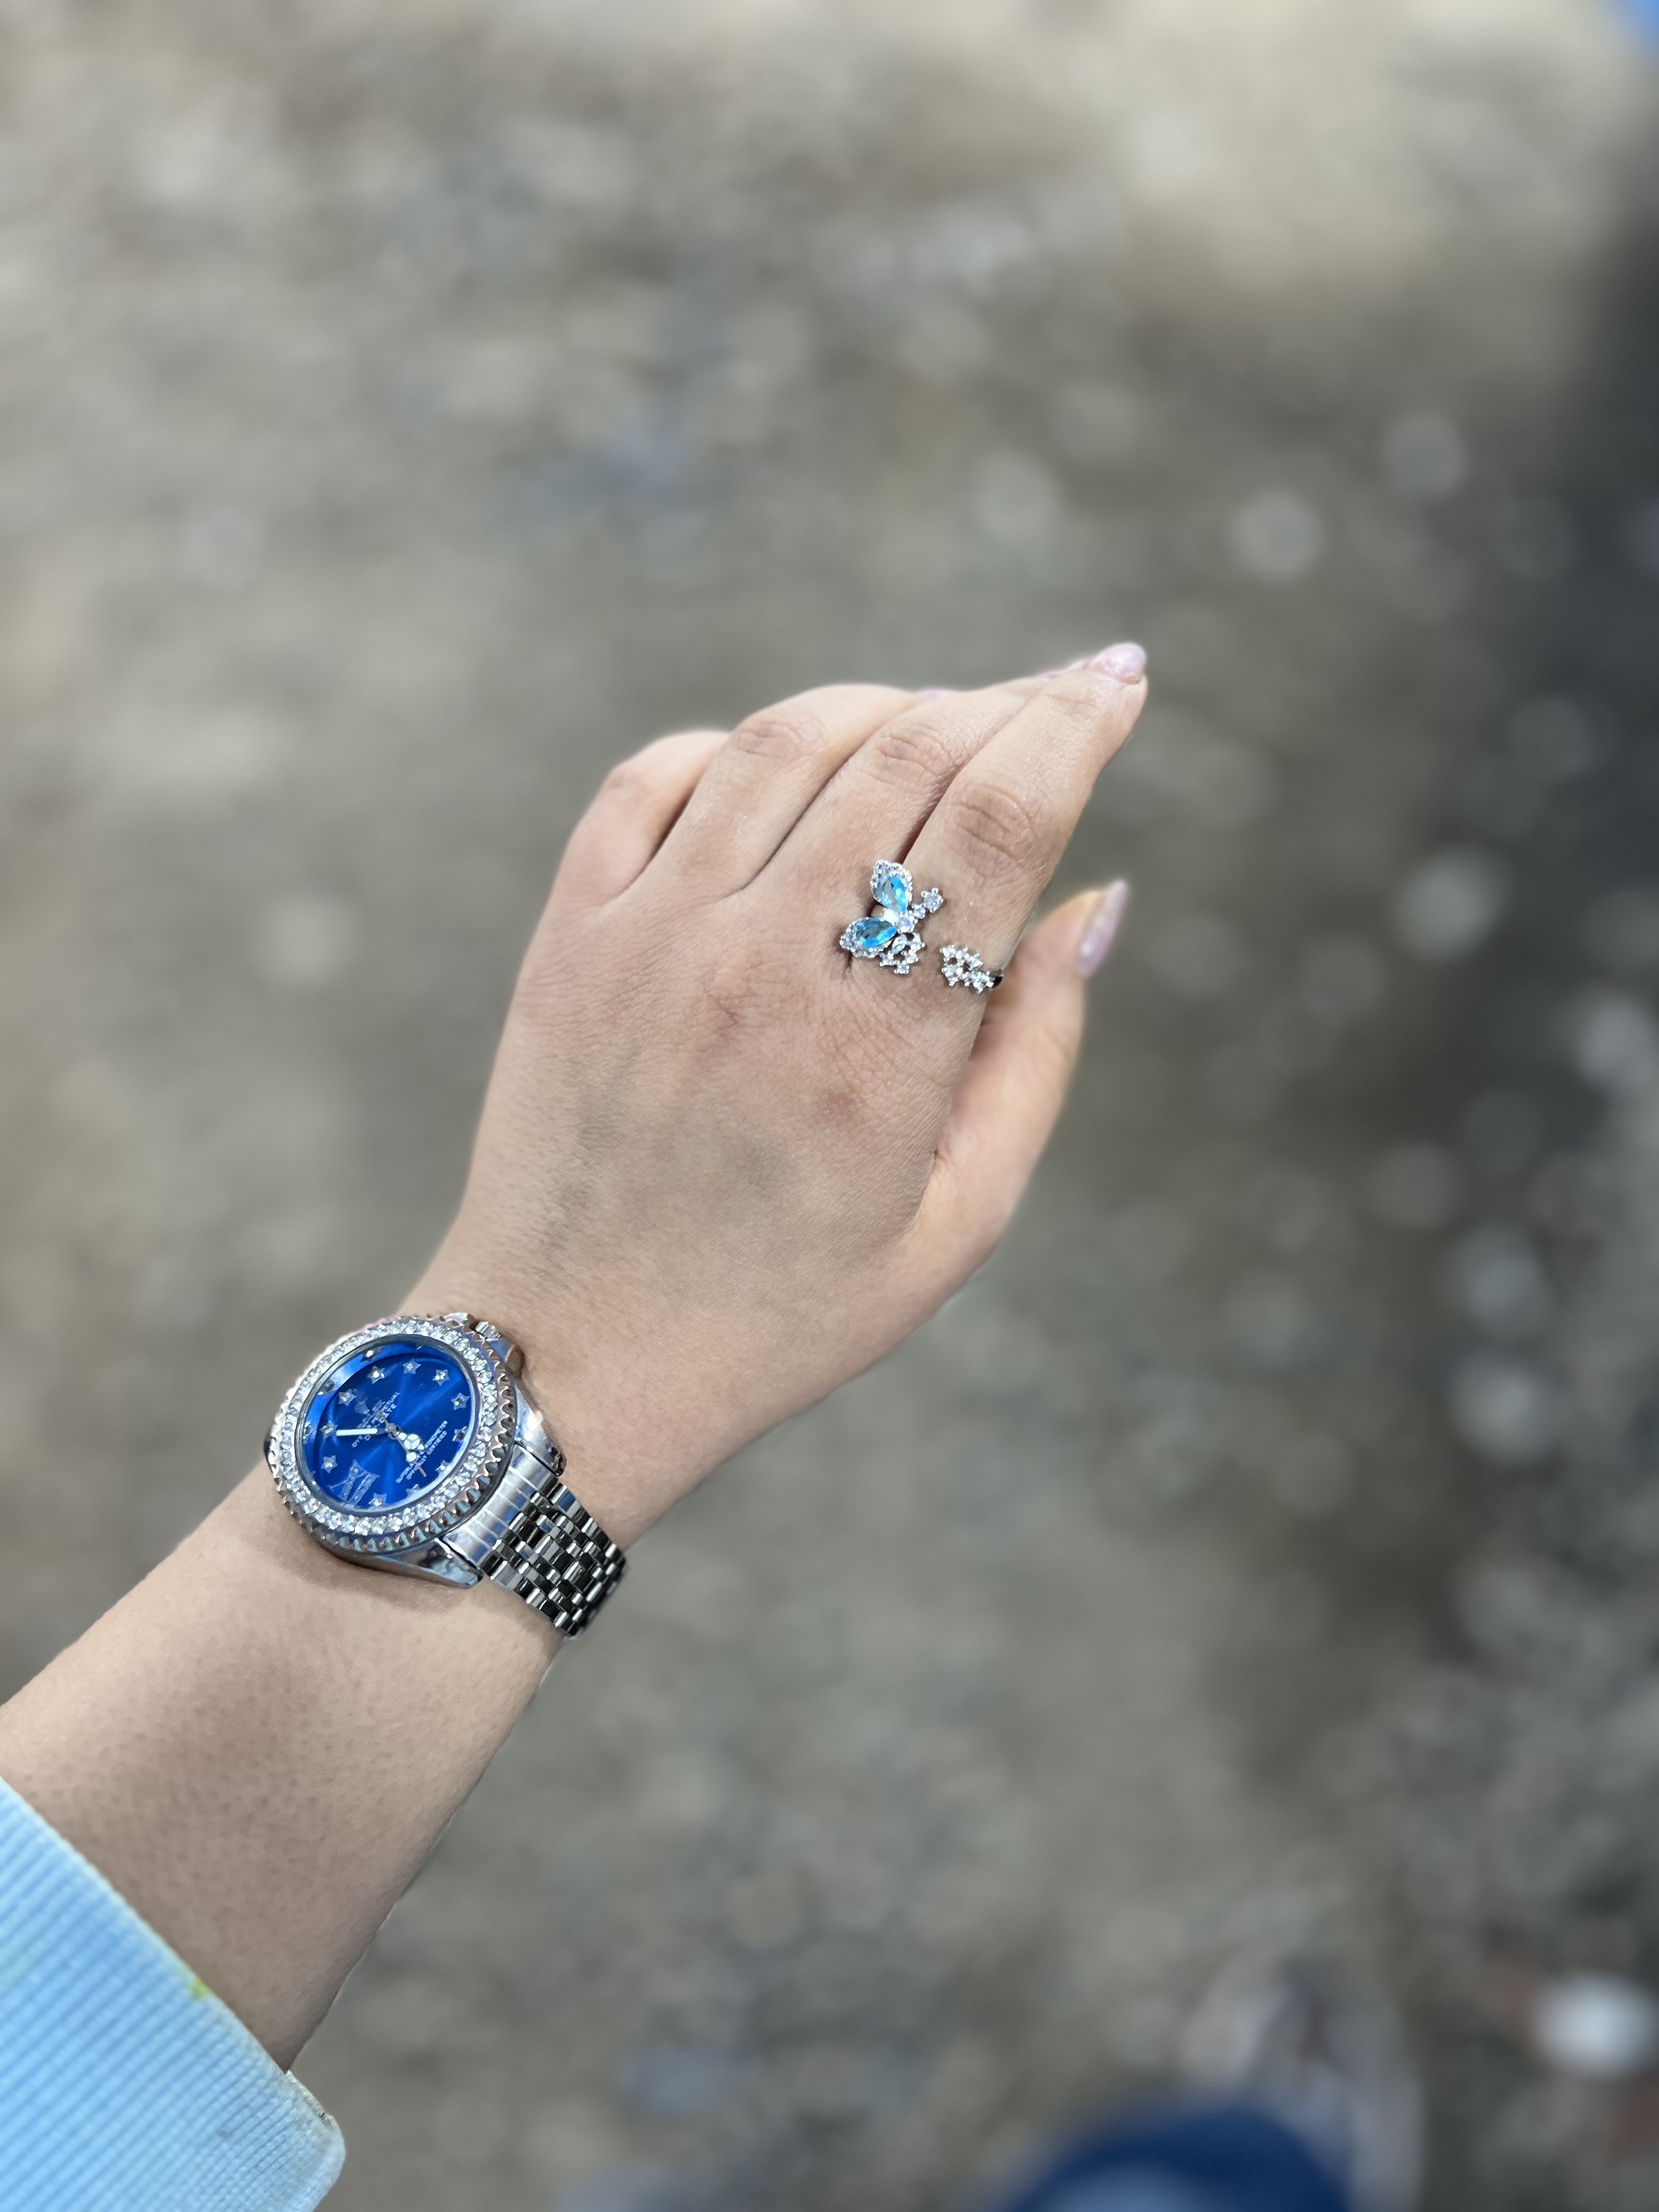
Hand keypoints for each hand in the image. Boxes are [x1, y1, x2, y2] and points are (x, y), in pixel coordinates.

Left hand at [410, 654, 1145, 1545]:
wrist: (571, 1357)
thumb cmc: (785, 1310)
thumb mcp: (955, 1223)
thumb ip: (1037, 1054)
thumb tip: (1096, 894)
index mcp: (877, 1049)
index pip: (999, 819)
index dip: (1076, 724)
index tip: (1121, 682)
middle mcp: (761, 964)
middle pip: (909, 753)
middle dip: (1008, 700)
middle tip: (1059, 693)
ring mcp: (651, 937)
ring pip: (787, 739)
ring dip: (886, 704)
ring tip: (941, 721)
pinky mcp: (570, 933)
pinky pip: (656, 775)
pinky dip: (738, 745)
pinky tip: (792, 771)